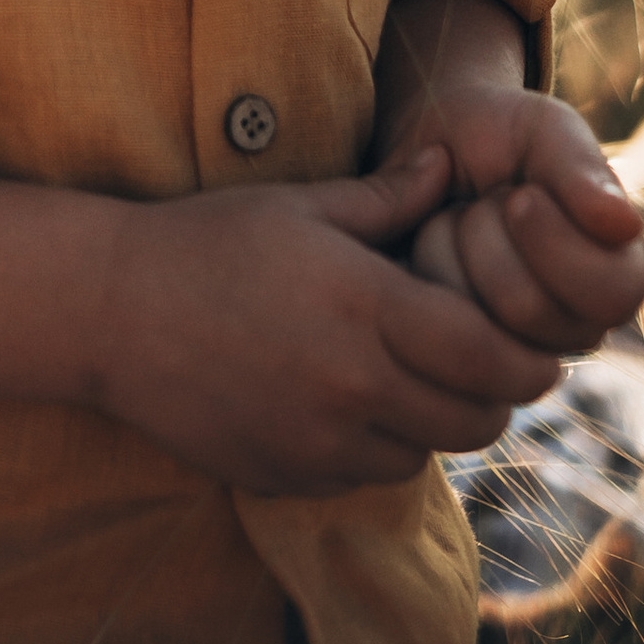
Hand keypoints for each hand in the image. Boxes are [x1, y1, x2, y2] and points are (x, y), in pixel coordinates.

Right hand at [91, 150, 566, 495]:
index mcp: (364, 308)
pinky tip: (351, 402)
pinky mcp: (287, 476)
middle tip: (482, 363)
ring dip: (432, 423)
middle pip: (471, 420)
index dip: (525, 360)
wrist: (110, 312)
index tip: (534, 347)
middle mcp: (350, 385)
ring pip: (422, 454)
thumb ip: (388, 196)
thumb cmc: (207, 241)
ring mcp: (317, 440)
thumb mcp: (301, 205)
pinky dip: (376, 448)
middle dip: (492, 395)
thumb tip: (451, 165)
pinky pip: (364, 478)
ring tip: (410, 376)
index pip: (487, 357)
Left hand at [402, 86, 643, 358]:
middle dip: (491, 233)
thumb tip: (625, 225)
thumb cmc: (495, 134)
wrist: (421, 141)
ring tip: (454, 217)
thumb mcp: (542, 131)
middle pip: (532, 310)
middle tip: (485, 200)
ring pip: (475, 323)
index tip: (521, 193)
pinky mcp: (454, 352)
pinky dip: (417, 266)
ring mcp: (511, 347)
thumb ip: (579, 169)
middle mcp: (571, 323)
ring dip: (450, 246)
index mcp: (613, 273)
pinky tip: (422, 241)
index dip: (558, 241)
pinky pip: (429, 328)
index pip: (614, 294)